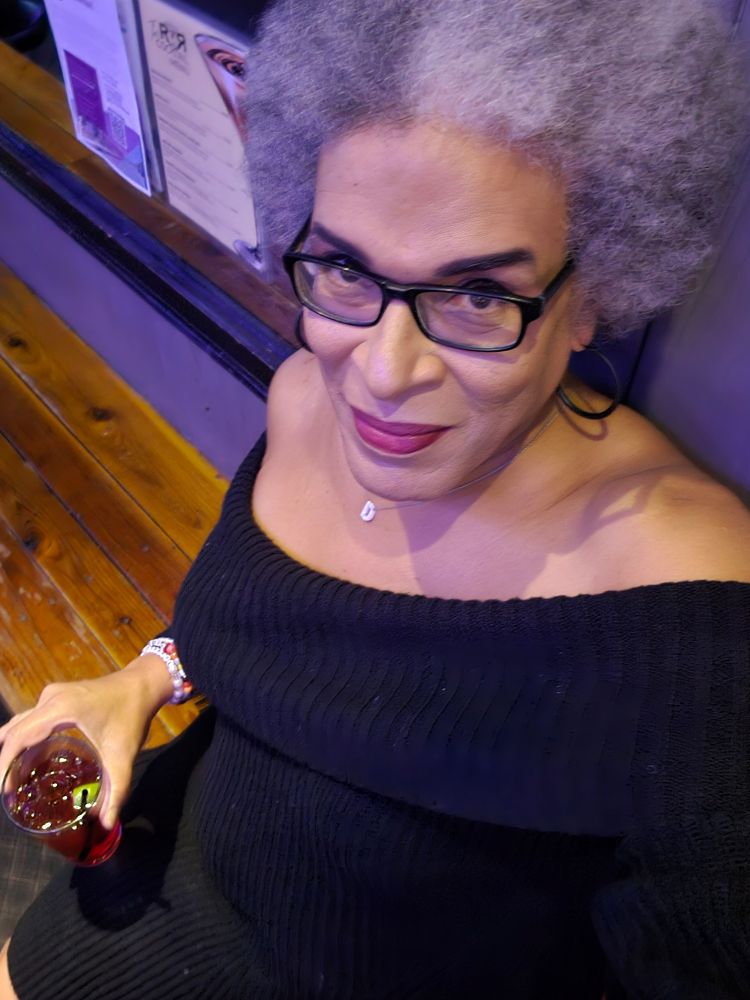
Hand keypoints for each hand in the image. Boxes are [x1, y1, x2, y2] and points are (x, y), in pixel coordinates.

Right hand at [0, 657, 170, 828]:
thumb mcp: (124, 756)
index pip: (20, 737)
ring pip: (19, 723)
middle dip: (5, 762)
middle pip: (14, 731)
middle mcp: (50, 698)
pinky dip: (23, 739)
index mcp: (61, 709)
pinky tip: (28, 761)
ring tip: (12, 779)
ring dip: (11, 749)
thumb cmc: (132, 717)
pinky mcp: (56, 695)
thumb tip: (106, 823)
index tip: (3, 791)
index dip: (5, 765)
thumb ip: (116, 791)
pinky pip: (30, 719)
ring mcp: (52, 694)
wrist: (142, 685)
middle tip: (6, 791)